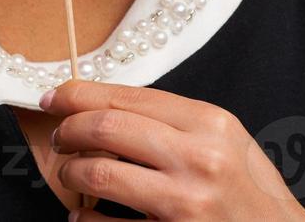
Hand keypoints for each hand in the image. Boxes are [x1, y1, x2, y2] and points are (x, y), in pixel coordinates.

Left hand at [43, 80, 304, 220]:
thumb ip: (174, 121)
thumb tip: (106, 106)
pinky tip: (82, 216)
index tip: (54, 97)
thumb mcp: (225, 142)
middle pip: (106, 128)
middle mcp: (199, 158)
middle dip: (68, 129)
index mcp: (210, 123)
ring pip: (99, 174)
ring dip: (70, 173)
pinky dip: (83, 219)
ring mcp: (185, 203)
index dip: (79, 95)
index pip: (127, 97)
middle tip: (57, 137)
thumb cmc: (251, 194)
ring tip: (69, 174)